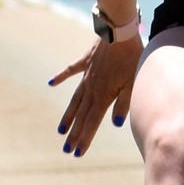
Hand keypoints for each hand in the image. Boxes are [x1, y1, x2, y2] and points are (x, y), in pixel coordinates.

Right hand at [48, 36, 141, 155]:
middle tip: (66, 149)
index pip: (92, 122)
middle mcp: (91, 88)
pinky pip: (70, 71)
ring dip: (68, 115)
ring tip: (60, 129)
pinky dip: (60, 77)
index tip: (77, 152)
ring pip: (75, 99)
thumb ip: (124, 104)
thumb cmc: (131, 58)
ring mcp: (86, 74)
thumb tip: (115, 124)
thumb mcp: (132, 83)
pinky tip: (51, 83)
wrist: (120, 32)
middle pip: (81, 115)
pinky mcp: (85, 60)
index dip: (85, 138)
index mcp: (103, 96)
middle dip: (74, 133)